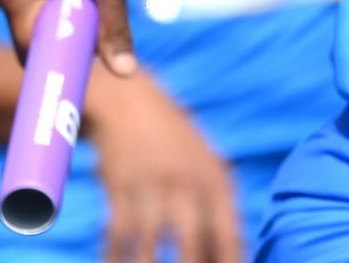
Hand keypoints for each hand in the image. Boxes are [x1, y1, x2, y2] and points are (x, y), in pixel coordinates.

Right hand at [87, 71, 243, 262]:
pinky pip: (118, 236)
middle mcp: (187, 186)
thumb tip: (233, 254)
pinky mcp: (120, 187)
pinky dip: (115, 258)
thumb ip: (218, 210)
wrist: (131, 102)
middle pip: (192, 246)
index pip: (228, 237)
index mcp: (216, 183)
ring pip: (150, 248)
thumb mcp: (207, 168)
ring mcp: (153, 187)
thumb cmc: (175, 144)